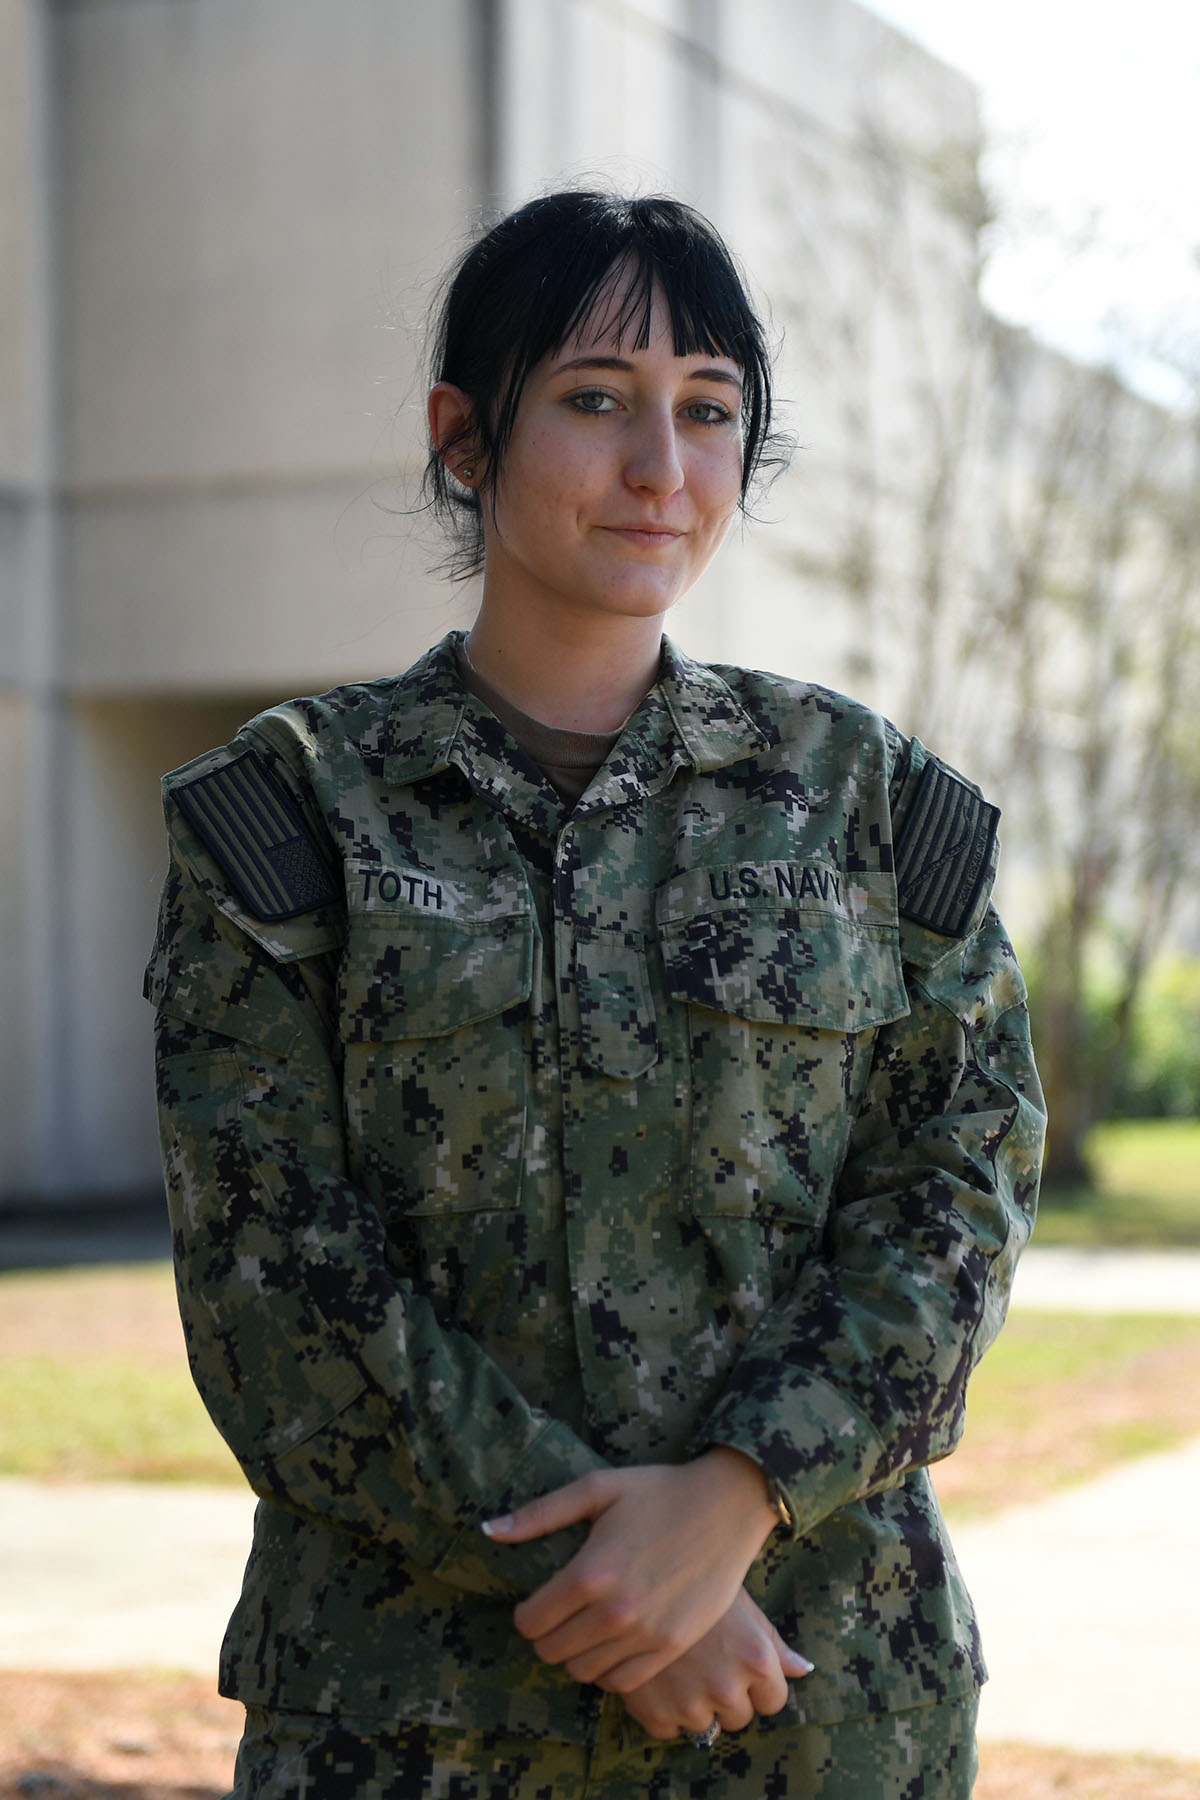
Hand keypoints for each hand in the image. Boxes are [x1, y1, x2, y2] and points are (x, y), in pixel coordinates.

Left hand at [481, 1449, 779, 1691]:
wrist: (727, 1506)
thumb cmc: (658, 1491)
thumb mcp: (596, 1489)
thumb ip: (538, 1514)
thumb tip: (487, 1530)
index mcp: (588, 1573)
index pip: (530, 1622)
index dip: (526, 1613)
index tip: (540, 1600)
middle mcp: (614, 1612)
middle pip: (552, 1652)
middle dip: (548, 1634)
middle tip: (561, 1613)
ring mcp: (646, 1634)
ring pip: (584, 1672)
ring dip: (577, 1653)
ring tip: (588, 1627)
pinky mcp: (672, 1646)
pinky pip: (623, 1682)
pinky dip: (609, 1670)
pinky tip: (615, 1642)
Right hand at [622, 1588, 813, 1741]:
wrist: (630, 1577)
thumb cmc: (693, 1580)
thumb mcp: (739, 1602)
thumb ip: (772, 1642)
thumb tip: (803, 1669)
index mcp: (755, 1658)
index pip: (774, 1701)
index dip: (756, 1683)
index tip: (735, 1663)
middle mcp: (727, 1687)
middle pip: (740, 1717)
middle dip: (726, 1696)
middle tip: (703, 1662)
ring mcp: (690, 1705)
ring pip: (705, 1727)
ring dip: (694, 1705)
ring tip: (678, 1667)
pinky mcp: (655, 1715)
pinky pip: (669, 1730)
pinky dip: (662, 1711)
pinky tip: (655, 1677)